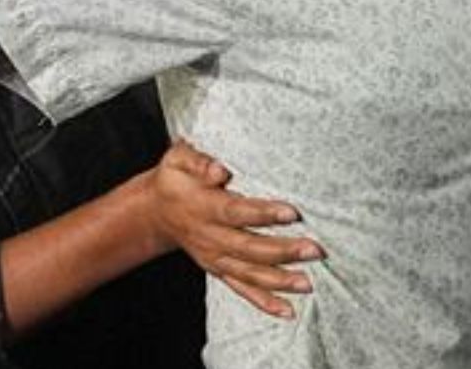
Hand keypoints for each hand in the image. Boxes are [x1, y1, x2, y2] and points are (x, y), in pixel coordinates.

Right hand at [148, 140, 323, 319]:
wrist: (155, 211)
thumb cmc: (174, 178)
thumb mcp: (178, 160)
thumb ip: (198, 161)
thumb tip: (220, 170)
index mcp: (203, 207)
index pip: (236, 212)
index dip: (263, 214)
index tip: (291, 213)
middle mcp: (209, 237)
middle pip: (249, 247)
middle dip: (283, 251)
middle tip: (314, 249)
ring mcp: (214, 258)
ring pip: (249, 273)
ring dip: (280, 280)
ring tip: (308, 282)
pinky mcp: (219, 269)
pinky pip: (242, 289)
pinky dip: (265, 302)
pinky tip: (288, 310)